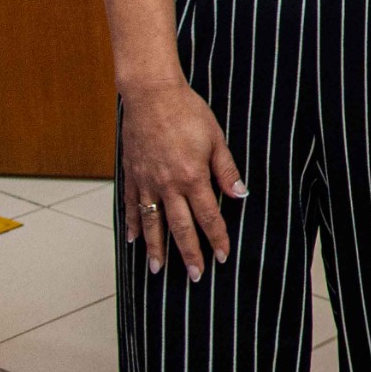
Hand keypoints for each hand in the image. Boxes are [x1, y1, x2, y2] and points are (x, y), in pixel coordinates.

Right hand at [118, 81, 245, 282]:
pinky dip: (132, 224)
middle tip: (194, 276)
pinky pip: (130, 205)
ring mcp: (146, 182)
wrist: (152, 95)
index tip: (221, 257)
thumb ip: (227, 170)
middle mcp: (168, 185)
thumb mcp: (216, 138)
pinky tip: (133, 240)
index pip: (208, 216)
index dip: (216, 238)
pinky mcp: (131, 174)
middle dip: (189, 253)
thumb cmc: (188, 112)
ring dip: (156, 248)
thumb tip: (240, 196)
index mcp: (193, 177)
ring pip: (152, 222)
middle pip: (180, 227)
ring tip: (158, 270)